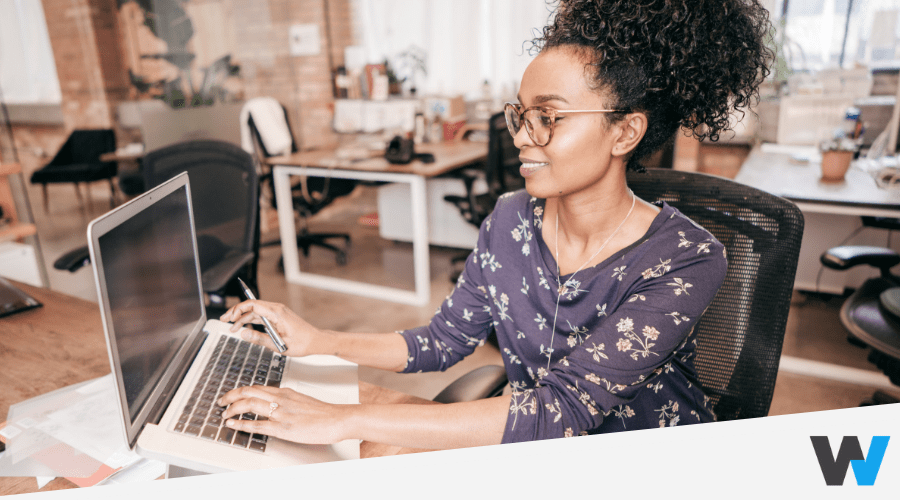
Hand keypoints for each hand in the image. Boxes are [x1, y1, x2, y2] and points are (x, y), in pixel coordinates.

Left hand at [218, 385, 347, 444]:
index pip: (256, 387)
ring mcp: (280, 412)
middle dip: (230, 396)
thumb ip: (287, 400)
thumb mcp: (302, 400)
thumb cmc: (323, 412)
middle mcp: (280, 399)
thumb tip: (276, 403)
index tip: (232, 396)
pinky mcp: (282, 427)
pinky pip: (256, 424)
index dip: (240, 391)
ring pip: (249, 404)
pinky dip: (241, 424)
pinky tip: (233, 425)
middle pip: (248, 391)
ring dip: (232, 409)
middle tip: (221, 402)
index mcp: (284, 392)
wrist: (337, 418)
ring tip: (224, 414)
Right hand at [219, 300, 320, 356]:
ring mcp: (277, 312)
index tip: (229, 318)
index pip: (253, 305)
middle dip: (236, 312)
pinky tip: (242, 326)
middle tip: (224, 320)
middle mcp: (277, 309)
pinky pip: (261, 315)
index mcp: (277, 313)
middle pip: (251, 306)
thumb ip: (260, 339)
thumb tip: (243, 335)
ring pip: (255, 311)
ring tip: (230, 325)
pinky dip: (250, 319)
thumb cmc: (302, 343)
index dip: (238, 310)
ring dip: (242, 317)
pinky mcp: (278, 316)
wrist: (316, 341)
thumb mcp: (279, 345)